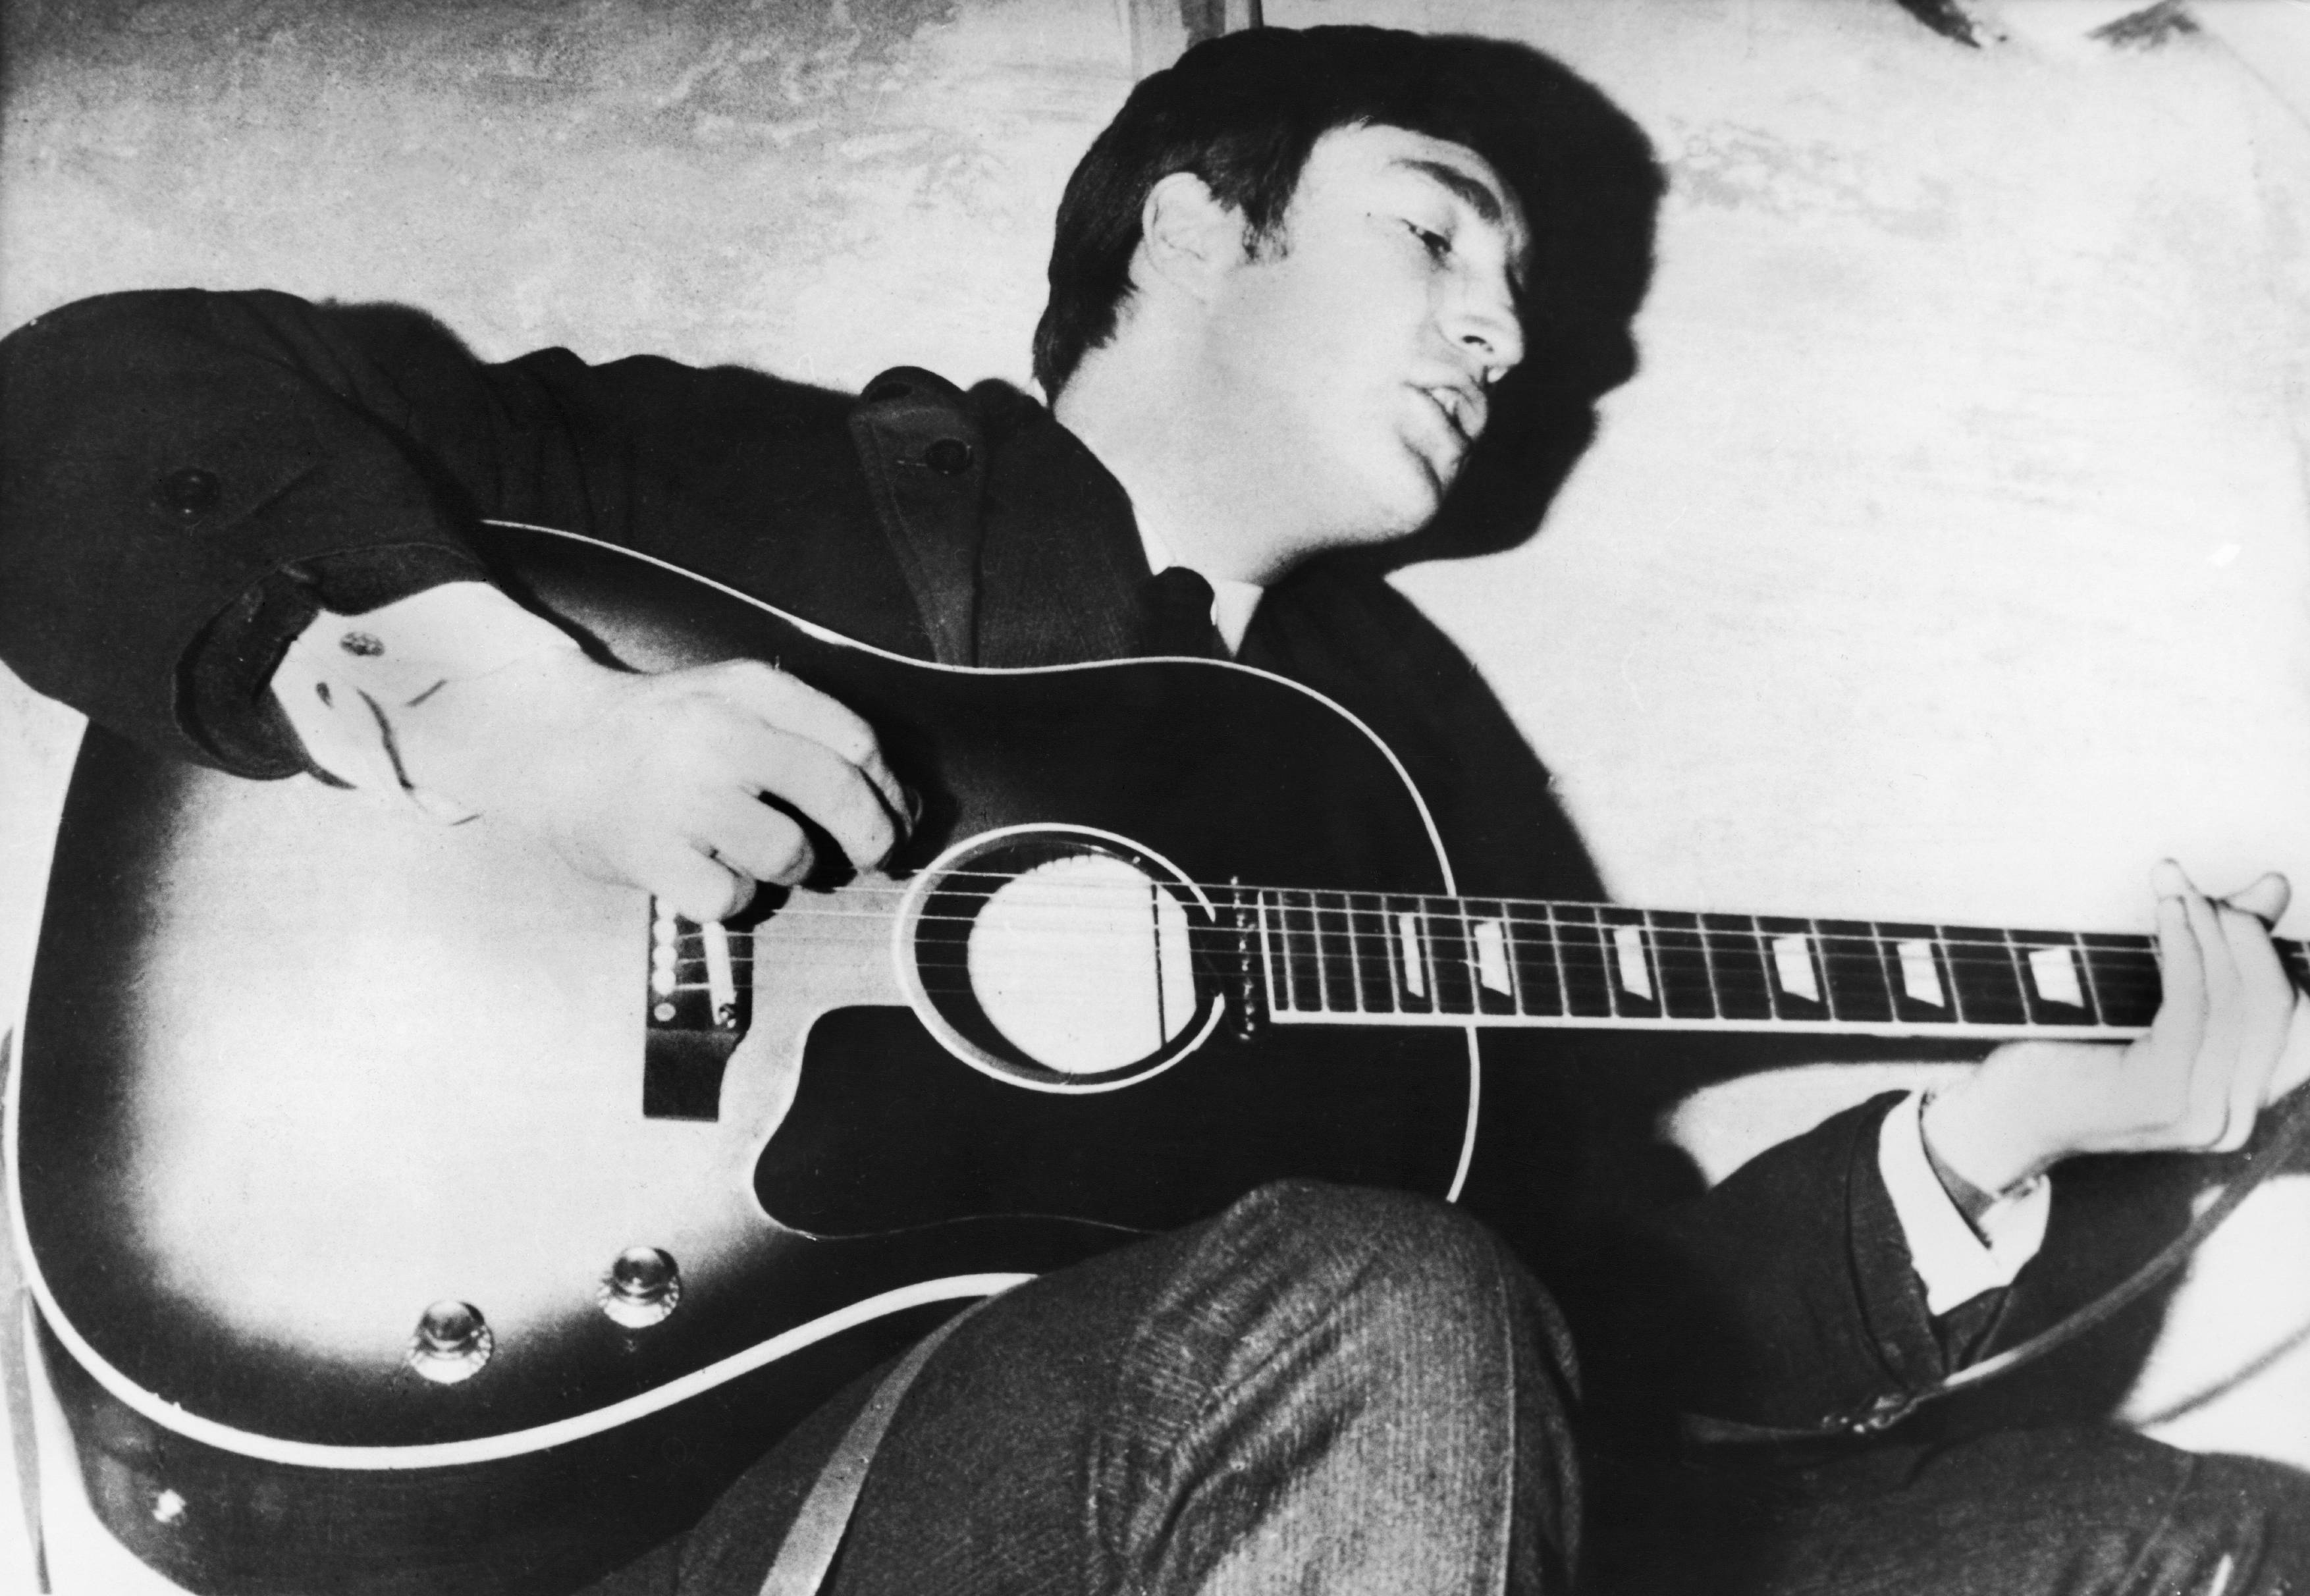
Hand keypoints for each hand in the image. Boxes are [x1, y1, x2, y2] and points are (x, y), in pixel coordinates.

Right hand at [395, 650, 908, 920]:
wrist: (550, 743)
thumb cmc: (663, 733)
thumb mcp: (735, 701)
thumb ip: (815, 736)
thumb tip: (904, 807)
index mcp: (749, 689)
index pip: (855, 741)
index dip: (891, 790)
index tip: (897, 817)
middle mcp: (719, 734)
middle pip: (838, 793)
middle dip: (873, 837)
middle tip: (873, 857)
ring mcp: (682, 794)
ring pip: (789, 853)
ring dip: (792, 868)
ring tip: (761, 853)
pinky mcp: (649, 851)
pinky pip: (733, 896)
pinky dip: (736, 896)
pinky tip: (714, 872)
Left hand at [1923, 863, 2309, 1197]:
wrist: (2000, 1112)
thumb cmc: (2067, 1050)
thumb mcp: (2149, 999)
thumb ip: (2213, 950)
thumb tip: (2272, 884)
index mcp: (2237, 1099)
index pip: (2286, 1010)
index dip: (2263, 946)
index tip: (2229, 897)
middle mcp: (2232, 1118)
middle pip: (2273, 1004)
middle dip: (2241, 934)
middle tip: (2193, 887)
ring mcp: (2202, 1115)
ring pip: (2237, 1003)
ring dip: (2210, 933)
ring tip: (2177, 890)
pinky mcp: (2163, 1096)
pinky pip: (2192, 1008)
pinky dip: (2186, 951)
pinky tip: (2169, 914)